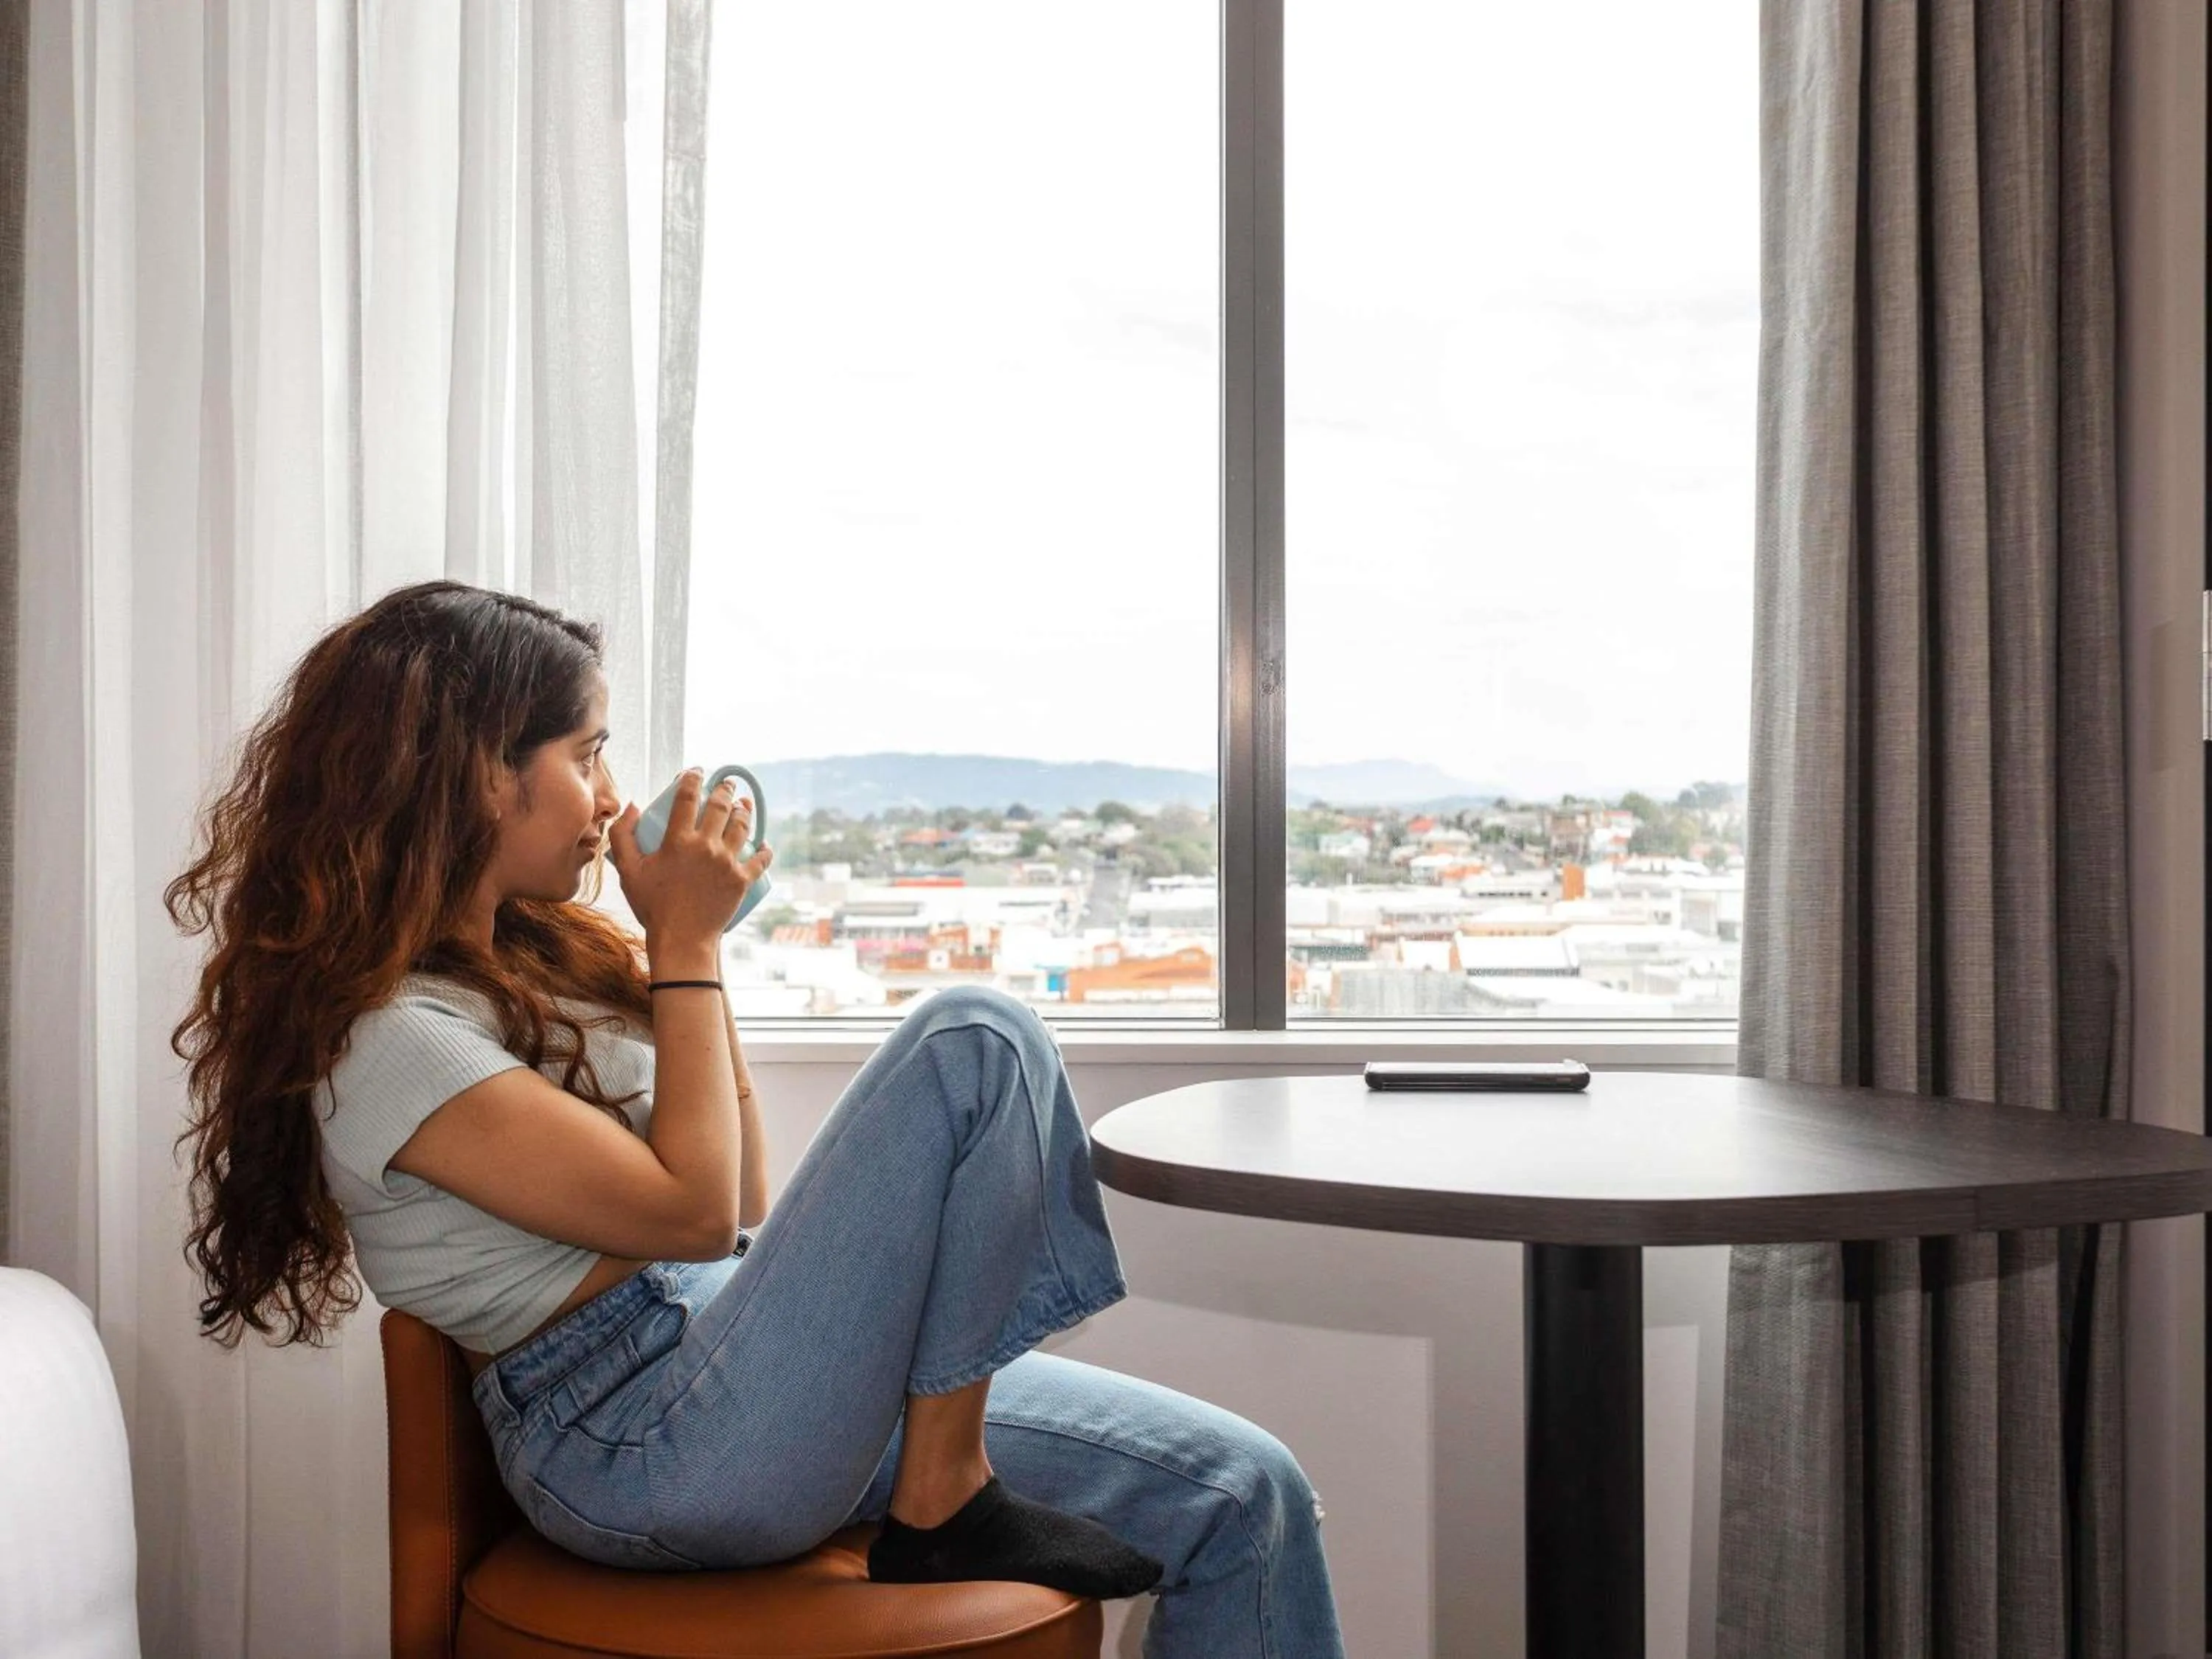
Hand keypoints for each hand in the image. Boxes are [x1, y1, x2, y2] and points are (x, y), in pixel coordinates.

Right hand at [605, 768, 774, 942]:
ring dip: (745, 811)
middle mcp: (706, 846)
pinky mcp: (742, 880)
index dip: (692, 779)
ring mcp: (727, 863)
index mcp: (678, 841)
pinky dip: (765, 850)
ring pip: (743, 826)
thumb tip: (632, 806)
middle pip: (720, 806)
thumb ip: (623, 836)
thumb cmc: (652, 906)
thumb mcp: (628, 871)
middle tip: (726, 784)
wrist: (681, 940)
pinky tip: (765, 844)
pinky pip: (760, 860)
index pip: (687, 798)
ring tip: (744, 804)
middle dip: (725, 789)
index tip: (695, 772)